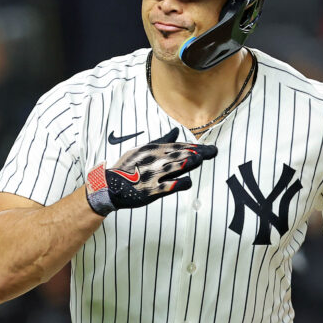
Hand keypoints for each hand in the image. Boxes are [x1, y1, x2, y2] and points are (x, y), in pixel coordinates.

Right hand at [85, 127, 216, 215]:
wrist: (109, 187)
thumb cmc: (126, 169)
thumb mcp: (141, 150)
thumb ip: (160, 142)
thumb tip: (176, 131)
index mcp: (151, 150)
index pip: (177, 146)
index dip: (194, 146)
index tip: (206, 148)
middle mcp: (153, 161)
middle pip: (180, 154)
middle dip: (198, 152)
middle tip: (213, 151)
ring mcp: (153, 176)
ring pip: (177, 166)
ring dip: (191, 162)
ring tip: (202, 159)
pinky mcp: (152, 191)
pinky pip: (170, 186)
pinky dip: (181, 183)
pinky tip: (188, 182)